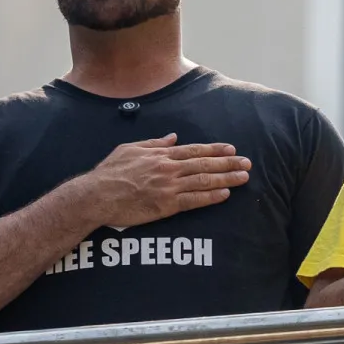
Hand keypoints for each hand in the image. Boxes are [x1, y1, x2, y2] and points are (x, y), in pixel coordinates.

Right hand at [79, 133, 251, 227]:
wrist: (96, 195)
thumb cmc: (109, 172)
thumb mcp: (130, 149)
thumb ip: (154, 143)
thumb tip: (173, 138)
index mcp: (161, 155)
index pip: (194, 151)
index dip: (215, 150)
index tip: (231, 150)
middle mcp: (168, 169)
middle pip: (205, 164)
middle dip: (228, 164)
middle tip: (247, 163)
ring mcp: (168, 187)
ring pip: (203, 181)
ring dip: (226, 179)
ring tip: (243, 178)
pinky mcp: (166, 205)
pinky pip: (193, 200)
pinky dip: (211, 197)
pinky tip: (225, 195)